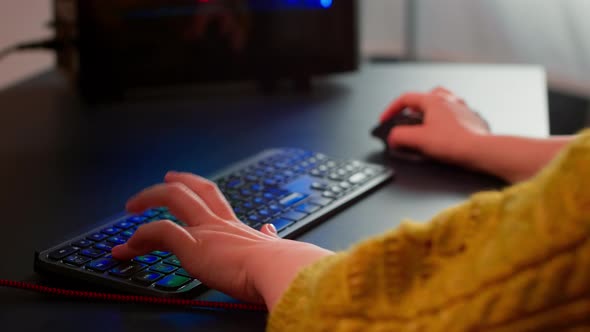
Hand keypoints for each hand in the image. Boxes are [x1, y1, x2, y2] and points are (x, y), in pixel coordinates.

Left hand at [112, 172, 331, 308]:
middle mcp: (219, 223)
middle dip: (172, 185)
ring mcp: (205, 231)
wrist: (280, 270)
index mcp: (235, 227)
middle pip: (192, 190)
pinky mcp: (192, 244)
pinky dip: (140, 237)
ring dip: (147, 200)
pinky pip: (159, 232)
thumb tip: (270, 230)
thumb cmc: (280, 266)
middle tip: (163, 181)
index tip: (186, 187)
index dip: (197, 189)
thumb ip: (268, 239)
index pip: (213, 200)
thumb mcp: (273, 248)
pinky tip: (128, 248)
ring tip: (131, 208)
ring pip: (172, 199)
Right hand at [380, 87, 490, 166]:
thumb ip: (400, 136)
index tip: (386, 120)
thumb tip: (393, 137)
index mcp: (433, 100)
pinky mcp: (471, 120)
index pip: (405, 98)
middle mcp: (448, 100)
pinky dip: (445, 121)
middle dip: (412, 108)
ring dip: (430, 112)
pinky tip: (443, 133)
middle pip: (424, 96)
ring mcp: (461, 109)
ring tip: (424, 124)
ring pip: (441, 103)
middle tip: (407, 120)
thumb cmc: (456, 142)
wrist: (481, 150)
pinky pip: (453, 115)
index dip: (391, 109)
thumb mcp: (418, 140)